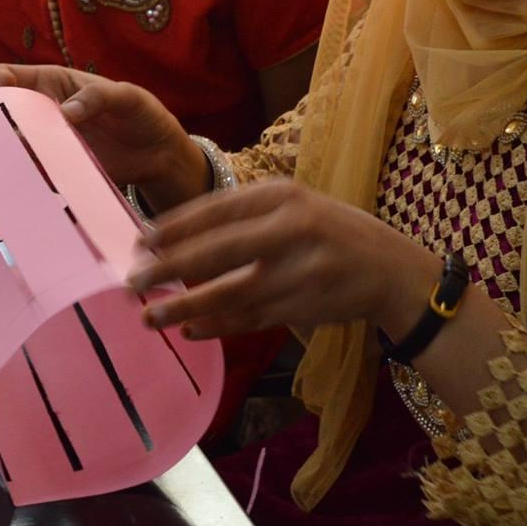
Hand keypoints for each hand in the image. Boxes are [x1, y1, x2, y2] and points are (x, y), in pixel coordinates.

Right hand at [0, 64, 204, 201]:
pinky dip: (24, 179)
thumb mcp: (127, 97)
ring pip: (12, 146)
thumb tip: (65, 114)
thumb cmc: (141, 113)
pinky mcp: (56, 169)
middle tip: (1, 136)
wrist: (158, 154)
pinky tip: (24, 185)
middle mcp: (42, 112)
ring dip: (6, 155)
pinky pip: (32, 173)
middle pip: (1, 114)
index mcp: (52, 83)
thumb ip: (97, 98)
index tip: (5, 87)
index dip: (0, 79)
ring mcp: (47, 142)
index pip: (10, 74)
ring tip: (11, 164)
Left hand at [127, 180, 440, 341]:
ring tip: (150, 316)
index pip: (216, 209)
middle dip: (170, 267)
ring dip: (186, 306)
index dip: (174, 227)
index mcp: (284, 195)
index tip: (139, 240)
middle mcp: (291, 229)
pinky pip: (251, 318)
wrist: (394, 271)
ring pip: (230, 292)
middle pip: (218, 250)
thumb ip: (246, 215)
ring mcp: (299, 271)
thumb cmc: (333, 232)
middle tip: (132, 280)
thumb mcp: (296, 205)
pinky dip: (218, 325)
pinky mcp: (304, 306)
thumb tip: (177, 235)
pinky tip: (190, 329)